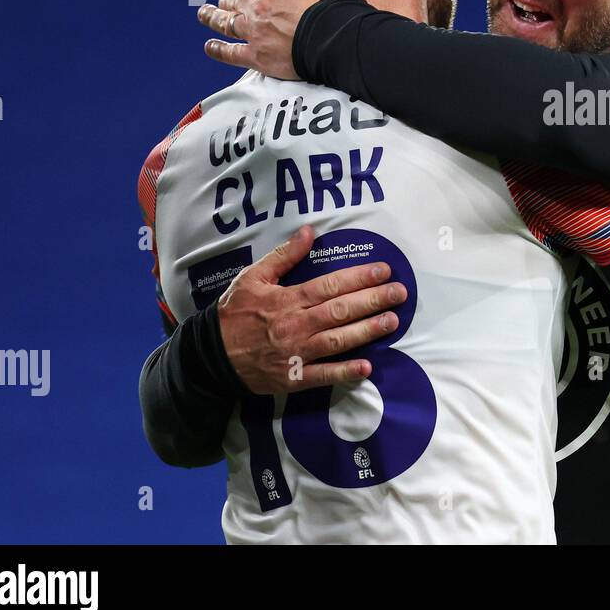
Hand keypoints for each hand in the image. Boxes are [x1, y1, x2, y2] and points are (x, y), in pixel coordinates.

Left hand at [198, 0, 351, 77]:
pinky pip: (231, 53)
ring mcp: (255, 32)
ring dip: (213, 18)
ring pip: (226, 22)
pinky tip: (210, 46)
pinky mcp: (258, 56)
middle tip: (222, 0)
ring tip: (205, 15)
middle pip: (234, 0)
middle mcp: (258, 7)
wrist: (338, 40)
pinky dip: (218, 49)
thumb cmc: (334, 5)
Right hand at [216, 224, 406, 394]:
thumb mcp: (253, 277)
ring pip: (338, 341)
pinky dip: (345, 372)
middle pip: (341, 311)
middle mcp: (296, 325)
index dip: (359, 277)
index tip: (384, 270)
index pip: (331, 285)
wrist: (209, 356)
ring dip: (367, 331)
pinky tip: (367, 367)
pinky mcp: (293, 378)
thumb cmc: (234, 312)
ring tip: (392, 322)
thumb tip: (309, 231)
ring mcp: (296, 353)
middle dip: (373, 301)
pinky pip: (323, 375)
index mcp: (288, 299)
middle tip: (400, 293)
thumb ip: (284, 256)